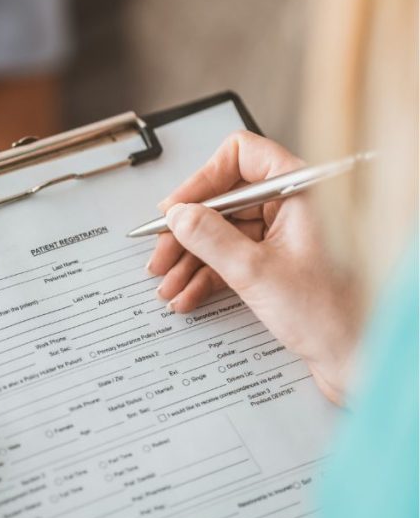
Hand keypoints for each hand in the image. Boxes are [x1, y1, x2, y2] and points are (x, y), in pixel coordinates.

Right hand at [147, 131, 360, 403]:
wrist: (357, 360)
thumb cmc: (333, 317)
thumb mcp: (257, 273)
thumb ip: (211, 238)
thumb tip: (179, 215)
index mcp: (302, 191)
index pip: (242, 157)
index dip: (203, 181)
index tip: (176, 209)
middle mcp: (295, 206)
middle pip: (225, 201)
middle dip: (188, 233)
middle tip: (161, 254)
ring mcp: (286, 234)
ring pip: (223, 233)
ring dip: (191, 259)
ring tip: (169, 283)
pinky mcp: (279, 261)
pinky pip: (232, 257)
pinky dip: (207, 275)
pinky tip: (188, 294)